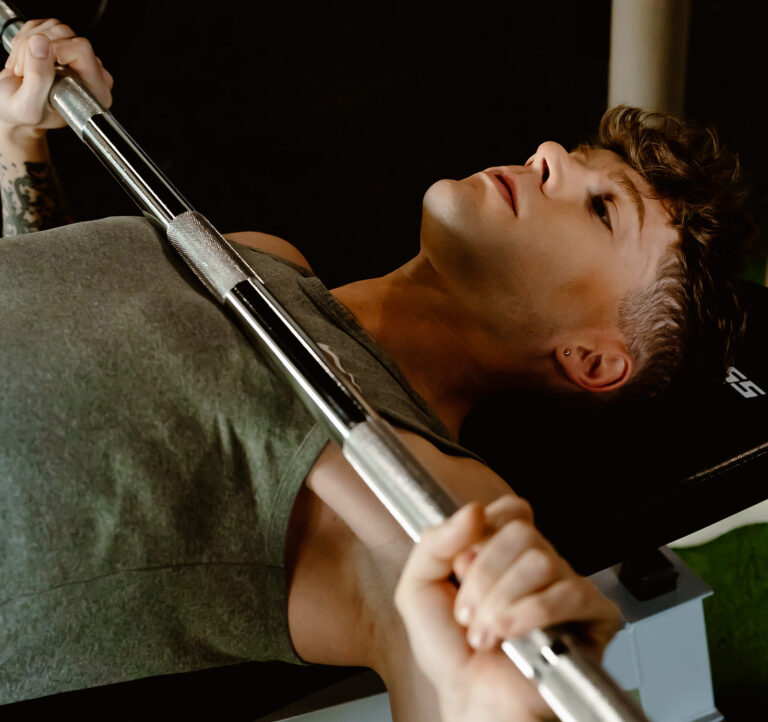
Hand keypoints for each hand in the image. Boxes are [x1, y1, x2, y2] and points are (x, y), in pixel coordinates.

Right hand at [0, 19, 112, 140]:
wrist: (14, 110)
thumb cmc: (23, 115)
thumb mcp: (27, 106)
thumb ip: (38, 78)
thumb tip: (41, 43)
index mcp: (95, 93)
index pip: (81, 50)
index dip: (54, 50)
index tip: (36, 67)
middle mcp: (92, 73)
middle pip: (66, 35)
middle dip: (35, 47)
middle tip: (23, 70)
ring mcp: (78, 58)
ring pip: (54, 28)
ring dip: (28, 43)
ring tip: (23, 67)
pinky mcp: (64, 45)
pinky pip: (45, 25)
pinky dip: (27, 37)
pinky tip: (25, 58)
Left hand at [394, 496, 621, 721]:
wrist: (471, 704)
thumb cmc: (451, 654)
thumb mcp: (419, 588)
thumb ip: (435, 542)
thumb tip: (473, 510)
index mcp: (503, 552)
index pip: (510, 510)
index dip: (483, 534)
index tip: (461, 566)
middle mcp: (537, 565)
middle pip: (522, 532)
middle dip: (483, 575)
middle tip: (467, 612)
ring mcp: (567, 588)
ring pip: (541, 561)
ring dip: (501, 601)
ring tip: (485, 634)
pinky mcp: (593, 617)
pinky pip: (569, 593)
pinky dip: (530, 613)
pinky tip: (509, 634)